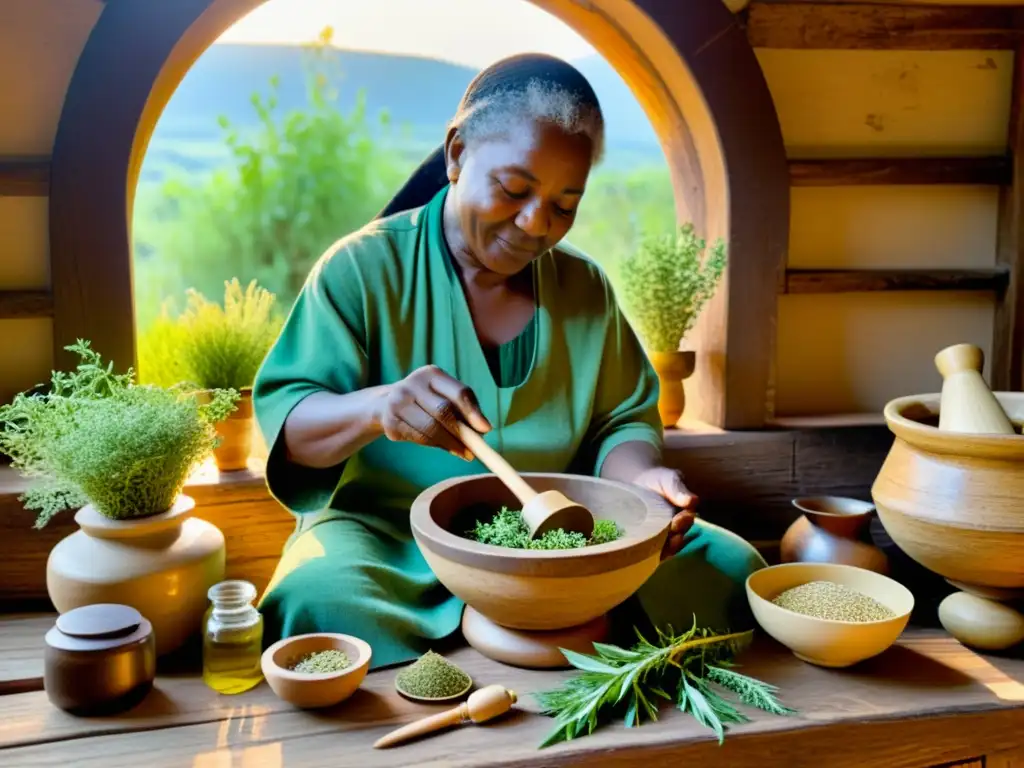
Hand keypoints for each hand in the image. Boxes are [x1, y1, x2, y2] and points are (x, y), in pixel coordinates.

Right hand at [375, 365, 491, 458]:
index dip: (473, 412)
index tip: (486, 429)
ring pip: (430, 428)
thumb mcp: (445, 396)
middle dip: (461, 433)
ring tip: (462, 452)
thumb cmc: (427, 401)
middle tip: (473, 450)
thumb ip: (464, 410)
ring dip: (449, 444)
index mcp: (432, 374)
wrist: (387, 403)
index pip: (458, 392)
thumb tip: (483, 430)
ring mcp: (397, 402)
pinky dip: (433, 444)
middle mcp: (412, 384)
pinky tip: (441, 445)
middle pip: (443, 411)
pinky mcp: (390, 422)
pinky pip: (418, 438)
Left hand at [631, 466, 697, 559]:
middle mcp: (675, 530)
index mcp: (684, 515)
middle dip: (675, 539)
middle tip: (669, 535)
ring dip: (664, 551)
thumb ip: (678, 489)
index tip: (678, 519)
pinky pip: (650, 553)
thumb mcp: (668, 480)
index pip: (687, 522)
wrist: (634, 484)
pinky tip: (642, 554)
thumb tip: (692, 500)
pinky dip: (648, 555)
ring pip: (666, 549)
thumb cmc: (655, 480)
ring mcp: (661, 538)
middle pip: (678, 539)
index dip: (683, 523)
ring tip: (659, 548)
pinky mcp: (646, 544)